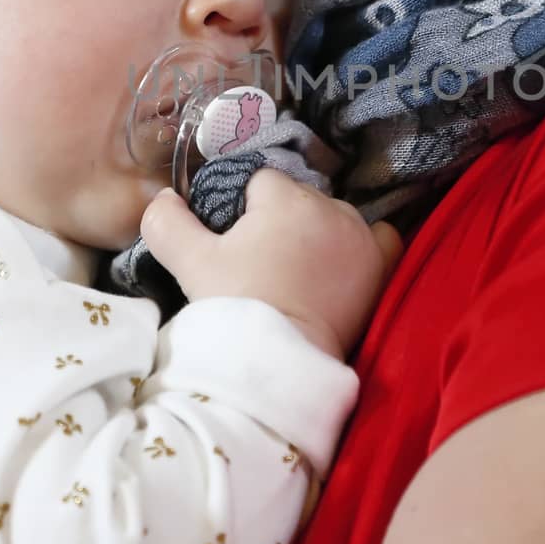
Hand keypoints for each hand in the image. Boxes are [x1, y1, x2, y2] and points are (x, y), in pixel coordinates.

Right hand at [139, 170, 402, 357]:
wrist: (282, 361)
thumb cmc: (236, 305)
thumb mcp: (191, 264)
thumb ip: (168, 224)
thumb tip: (163, 198)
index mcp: (284, 197)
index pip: (260, 182)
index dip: (243, 209)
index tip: (236, 243)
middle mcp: (329, 205)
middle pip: (298, 198)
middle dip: (281, 221)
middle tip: (263, 264)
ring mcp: (360, 234)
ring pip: (333, 216)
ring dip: (318, 233)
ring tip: (298, 273)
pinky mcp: (381, 264)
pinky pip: (380, 236)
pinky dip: (363, 244)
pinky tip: (345, 262)